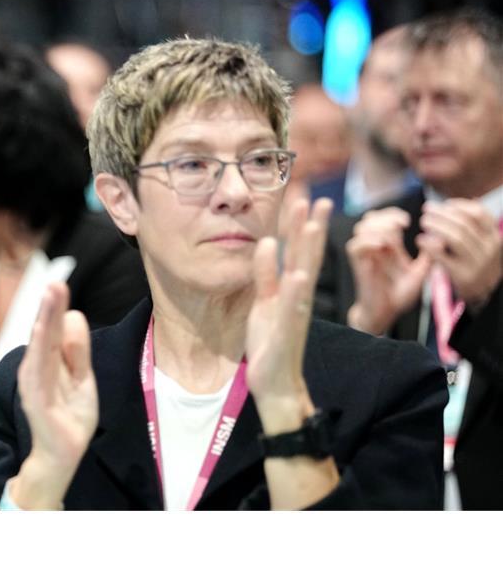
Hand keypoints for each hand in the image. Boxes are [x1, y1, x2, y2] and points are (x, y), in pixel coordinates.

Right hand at [8, 281, 96, 509]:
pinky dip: (39, 356)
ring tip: (49, 302)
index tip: (58, 284)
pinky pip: (39, 377)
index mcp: (47, 360)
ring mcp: (35, 386)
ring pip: (40, 350)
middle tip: (54, 284)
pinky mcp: (38, 404)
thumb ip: (77, 349)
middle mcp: (36, 369)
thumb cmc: (69, 414)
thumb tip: (74, 314)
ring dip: (43, 325)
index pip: (51, 329)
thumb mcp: (81, 377)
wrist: (61, 454)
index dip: (55, 307)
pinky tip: (40, 337)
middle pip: (43, 334)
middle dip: (49, 309)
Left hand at [245, 198, 330, 431]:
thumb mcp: (263, 301)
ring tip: (312, 226)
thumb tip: (266, 242)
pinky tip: (298, 275)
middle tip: (320, 199)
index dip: (304, 226)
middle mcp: (298, 300)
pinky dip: (294, 293)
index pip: (301, 252)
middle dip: (312, 229)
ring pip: (302, 278)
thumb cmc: (271, 341)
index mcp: (291, 290)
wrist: (274, 384)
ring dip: (308, 252)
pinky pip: (290, 311)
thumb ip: (266, 273)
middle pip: (308, 258)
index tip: (308, 198)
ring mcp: (293, 316)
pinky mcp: (285, 335)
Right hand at [344, 206, 430, 334]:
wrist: (385, 313)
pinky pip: (355, 246)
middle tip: (403, 224)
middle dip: (386, 217)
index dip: (393, 214)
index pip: (384, 218)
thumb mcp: (419, 274)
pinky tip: (382, 245)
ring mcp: (365, 255)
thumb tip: (440, 240)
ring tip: (393, 236)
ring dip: (378, 227)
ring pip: (361, 228)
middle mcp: (373, 247)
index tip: (408, 221)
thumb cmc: (398, 295)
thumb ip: (428, 258)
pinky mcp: (358, 265)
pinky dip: (367, 241)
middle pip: (370, 218)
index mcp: (387, 246)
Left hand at [417, 199, 502, 310]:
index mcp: (495, 238)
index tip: (445, 203)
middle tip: (426, 209)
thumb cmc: (476, 263)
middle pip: (464, 224)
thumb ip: (477, 226)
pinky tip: (420, 239)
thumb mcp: (483, 244)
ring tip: (423, 221)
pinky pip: (444, 256)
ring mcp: (478, 264)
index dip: (460, 205)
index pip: (480, 214)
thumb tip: (471, 199)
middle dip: (442, 213)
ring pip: (456, 237)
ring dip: (436, 225)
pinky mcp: (463, 277)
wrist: (482, 295)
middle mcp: (490, 250)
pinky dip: (430, 245)